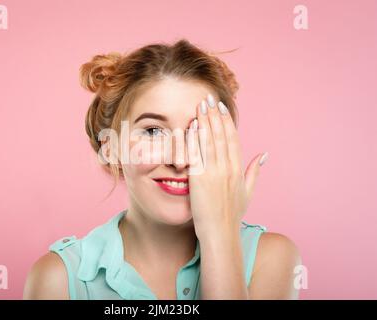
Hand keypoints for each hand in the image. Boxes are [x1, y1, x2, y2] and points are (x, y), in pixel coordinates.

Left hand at [187, 94, 267, 238]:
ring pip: (209, 141)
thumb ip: (254, 171)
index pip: (232, 138)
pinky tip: (191, 126)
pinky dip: (194, 139)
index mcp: (237, 169)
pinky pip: (196, 155)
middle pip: (221, 135)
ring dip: (205, 121)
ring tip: (200, 106)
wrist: (220, 233)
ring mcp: (213, 173)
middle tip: (208, 98)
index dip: (226, 121)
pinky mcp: (199, 180)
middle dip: (214, 115)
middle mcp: (227, 168)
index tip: (221, 107)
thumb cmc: (232, 214)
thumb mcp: (248, 192)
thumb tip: (264, 154)